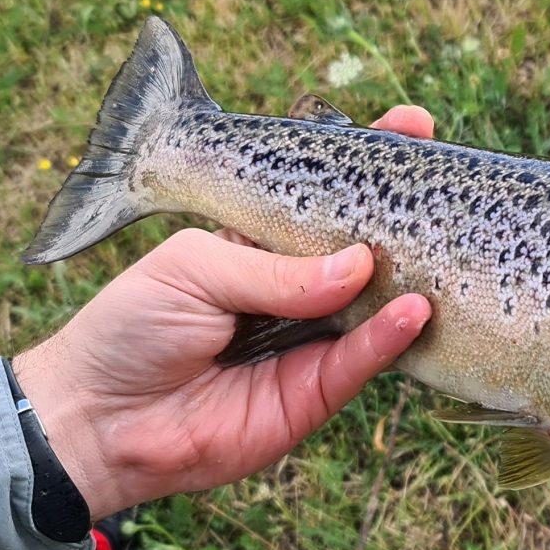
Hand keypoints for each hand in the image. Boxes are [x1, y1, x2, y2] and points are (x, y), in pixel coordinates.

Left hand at [12, 105, 437, 519]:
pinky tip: (413, 312)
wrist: (99, 421)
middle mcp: (295, 289)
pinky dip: (389, 337)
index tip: (413, 128)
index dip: (365, 163)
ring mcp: (309, 341)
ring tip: (443, 255)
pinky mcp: (314, 394)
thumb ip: (274, 269)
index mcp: (259, 242)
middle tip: (450, 187)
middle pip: (364, 248)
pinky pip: (361, 361)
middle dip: (407, 217)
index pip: (321, 194)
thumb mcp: (194, 269)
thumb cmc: (130, 329)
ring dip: (410, 281)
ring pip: (375, 306)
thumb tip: (357, 264)